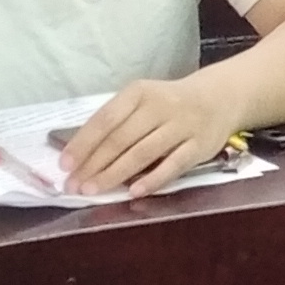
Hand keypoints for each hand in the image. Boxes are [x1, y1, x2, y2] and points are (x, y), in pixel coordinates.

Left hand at [60, 72, 243, 197]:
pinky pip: (173, 165)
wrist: (220, 97)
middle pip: (121, 139)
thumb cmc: (169, 103)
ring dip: (115, 174)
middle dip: (94, 165)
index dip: (83, 143)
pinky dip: (152, 179)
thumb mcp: (143, 100)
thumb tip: (81, 155)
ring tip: (93, 191)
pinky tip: (133, 192)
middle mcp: (160, 106)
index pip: (105, 119)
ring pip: (143, 153)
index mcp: (139, 92)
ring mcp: (182, 126)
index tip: (64, 165)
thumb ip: (117, 122)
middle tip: (74, 186)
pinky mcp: (199, 145)